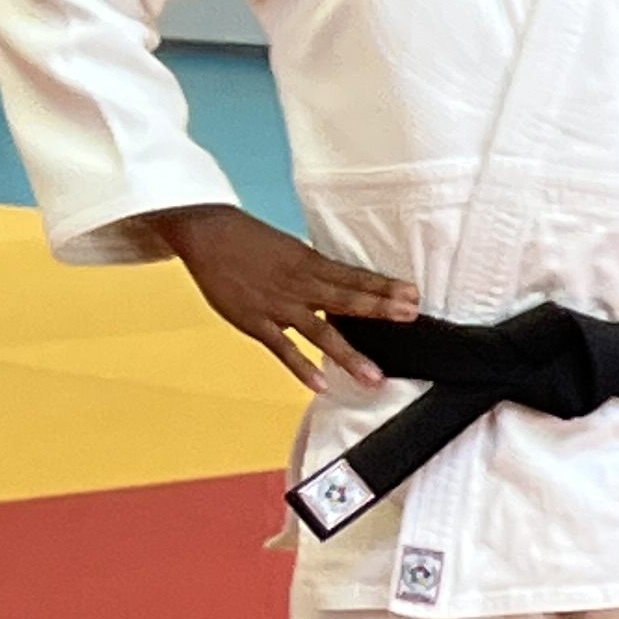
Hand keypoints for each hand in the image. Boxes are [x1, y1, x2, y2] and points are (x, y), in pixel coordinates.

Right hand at [150, 207, 416, 392]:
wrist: (204, 233)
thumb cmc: (249, 241)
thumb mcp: (289, 250)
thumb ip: (316, 271)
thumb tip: (346, 285)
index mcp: (309, 263)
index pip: (354, 277)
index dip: (383, 287)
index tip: (413, 296)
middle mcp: (299, 285)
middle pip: (345, 299)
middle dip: (379, 309)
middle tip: (411, 318)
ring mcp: (278, 306)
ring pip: (319, 332)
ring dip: (348, 354)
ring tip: (374, 377)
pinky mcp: (256, 322)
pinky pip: (282, 348)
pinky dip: (301, 367)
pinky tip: (322, 385)